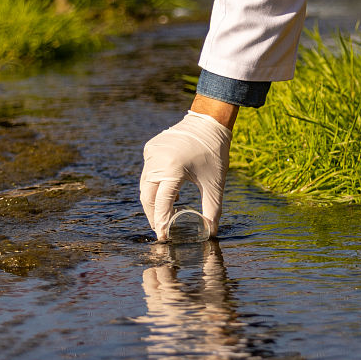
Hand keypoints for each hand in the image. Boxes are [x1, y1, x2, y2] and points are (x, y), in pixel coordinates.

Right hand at [140, 111, 231, 240]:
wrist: (207, 122)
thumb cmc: (214, 153)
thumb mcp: (215, 183)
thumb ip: (212, 209)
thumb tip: (212, 232)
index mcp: (173, 170)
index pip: (162, 203)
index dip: (161, 222)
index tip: (163, 237)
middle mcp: (157, 161)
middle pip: (148, 197)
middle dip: (153, 215)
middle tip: (161, 230)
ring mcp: (151, 153)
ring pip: (145, 185)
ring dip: (153, 201)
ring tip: (163, 215)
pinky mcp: (150, 148)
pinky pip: (148, 172)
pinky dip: (154, 185)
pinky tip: (167, 193)